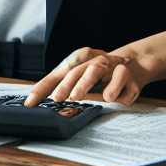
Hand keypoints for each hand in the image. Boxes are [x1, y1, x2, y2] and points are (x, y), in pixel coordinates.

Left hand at [24, 47, 146, 107]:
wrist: (135, 63)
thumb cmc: (104, 75)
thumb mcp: (84, 79)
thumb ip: (68, 88)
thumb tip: (48, 102)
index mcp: (78, 64)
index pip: (56, 75)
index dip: (43, 88)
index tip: (30, 102)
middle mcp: (92, 62)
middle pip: (74, 71)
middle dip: (64, 85)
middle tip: (55, 98)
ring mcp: (109, 66)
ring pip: (94, 70)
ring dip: (84, 83)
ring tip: (75, 96)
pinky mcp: (127, 74)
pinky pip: (119, 78)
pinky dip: (113, 87)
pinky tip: (109, 97)